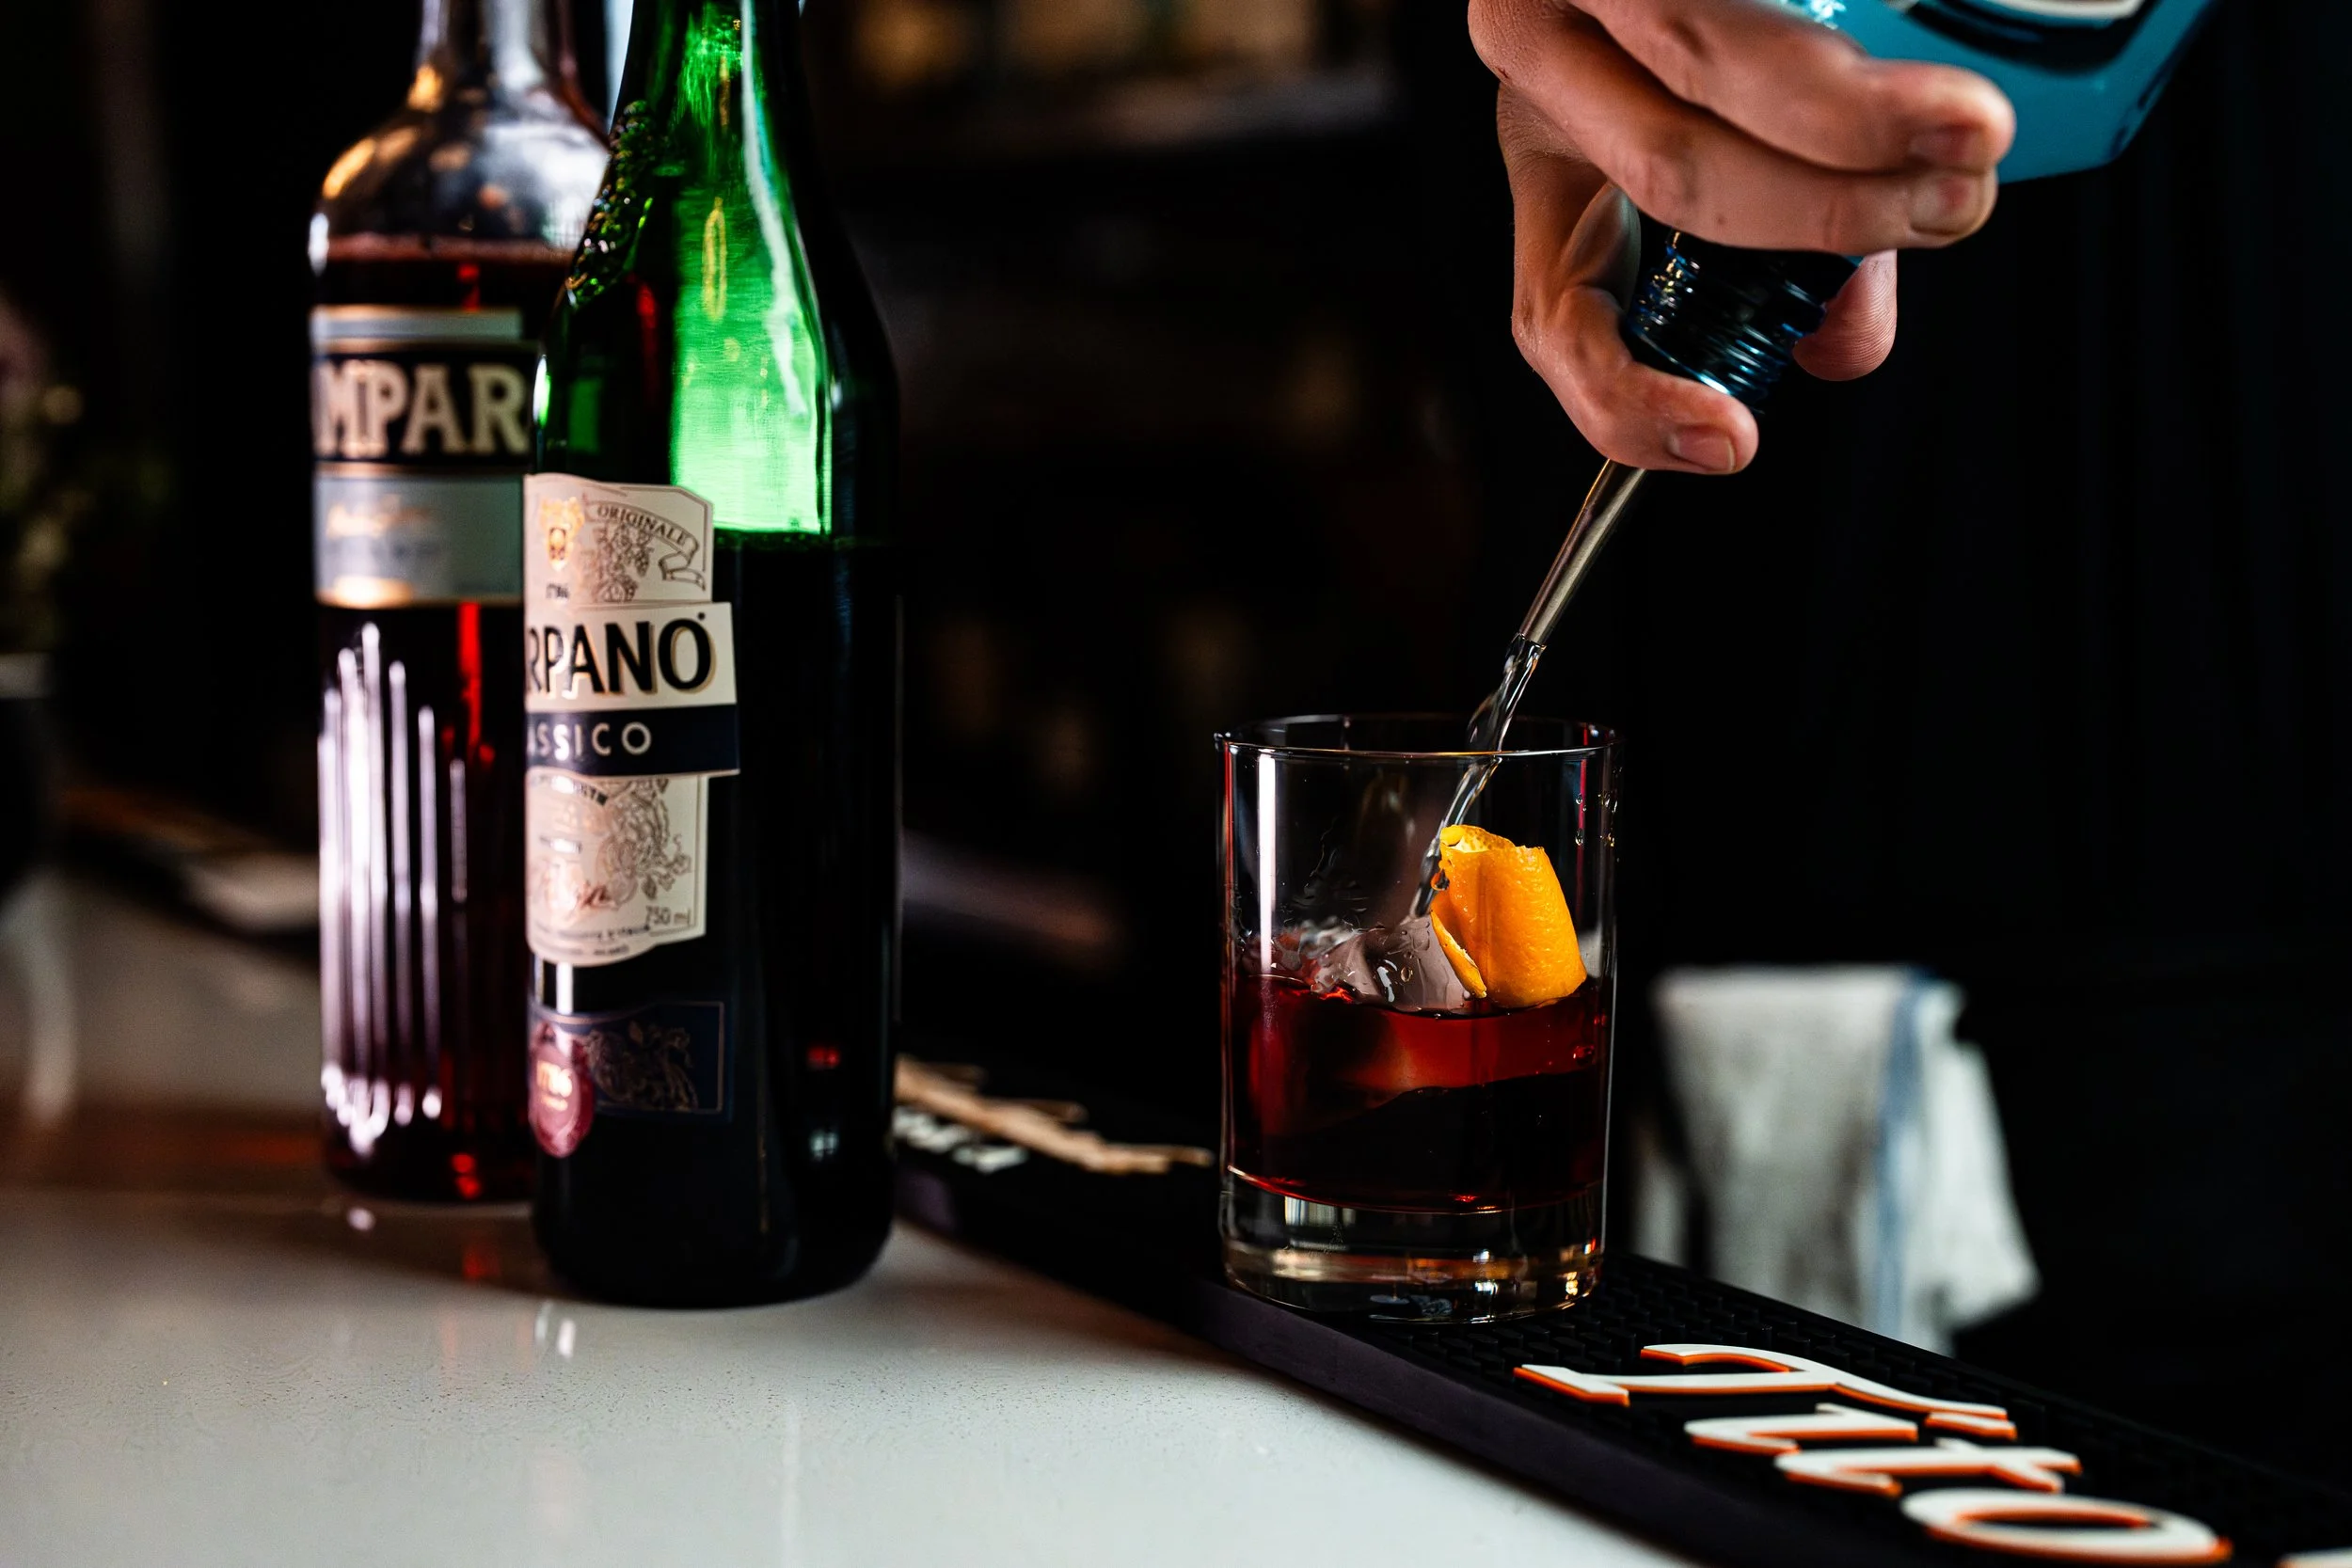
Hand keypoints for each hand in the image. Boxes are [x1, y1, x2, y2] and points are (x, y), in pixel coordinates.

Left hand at [1469, 0, 2013, 472]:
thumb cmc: (1718, 39)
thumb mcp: (1718, 155)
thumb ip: (1791, 271)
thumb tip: (1842, 349)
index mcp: (1544, 153)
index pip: (1553, 313)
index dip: (1631, 395)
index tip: (1736, 437)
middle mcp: (1540, 62)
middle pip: (1672, 169)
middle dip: (1824, 212)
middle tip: (1948, 211)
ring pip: (1705, 62)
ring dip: (1852, 118)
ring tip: (1965, 139)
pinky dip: (1846, 52)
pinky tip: (1921, 84)